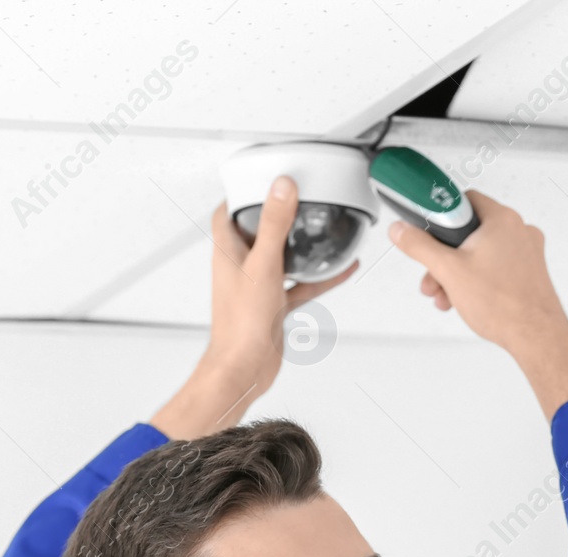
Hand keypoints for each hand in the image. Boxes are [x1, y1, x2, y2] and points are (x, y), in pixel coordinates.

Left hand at [207, 175, 357, 390]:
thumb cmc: (241, 324)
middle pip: (257, 231)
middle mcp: (241, 266)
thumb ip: (274, 225)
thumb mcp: (263, 265)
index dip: (240, 193)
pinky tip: (341, 269)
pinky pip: (300, 283)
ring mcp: (259, 286)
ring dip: (301, 244)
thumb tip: (282, 188)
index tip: (259, 179)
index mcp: (229, 251)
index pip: (227, 212)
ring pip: (282, 257)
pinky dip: (320, 276)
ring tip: (321, 228)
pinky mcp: (274, 304)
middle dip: (276, 213)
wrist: (245, 366)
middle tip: (296, 197)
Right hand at [386, 190, 567, 354]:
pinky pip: (495, 267)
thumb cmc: (504, 305)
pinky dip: (477, 280)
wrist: (536, 336)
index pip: (463, 200)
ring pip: (481, 253)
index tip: (427, 231)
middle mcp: (518, 231)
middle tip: (433, 274)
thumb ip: (419, 246)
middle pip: (469, 232)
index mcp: (502, 219)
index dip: (441, 217)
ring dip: (457, 273)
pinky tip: (466, 299)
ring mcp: (526, 252)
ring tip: (446, 295)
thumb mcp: (448, 271)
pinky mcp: (529, 272)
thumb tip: (402, 231)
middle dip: (444, 256)